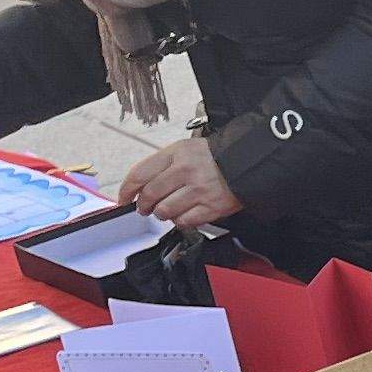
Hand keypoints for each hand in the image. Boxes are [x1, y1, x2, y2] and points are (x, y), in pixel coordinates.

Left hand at [118, 132, 241, 227]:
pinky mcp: (211, 207)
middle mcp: (186, 171)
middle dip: (143, 205)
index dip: (126, 190)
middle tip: (144, 208)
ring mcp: (199, 190)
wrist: (247, 164)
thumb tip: (139, 187)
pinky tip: (184, 213)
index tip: (124, 198)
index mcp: (176, 153)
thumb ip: (162, 165)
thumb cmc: (215, 157)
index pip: (140, 174)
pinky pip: (184, 221)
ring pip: (165, 211)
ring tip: (168, 209)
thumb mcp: (185, 149)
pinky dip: (180, 221)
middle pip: (150, 195)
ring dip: (162, 213)